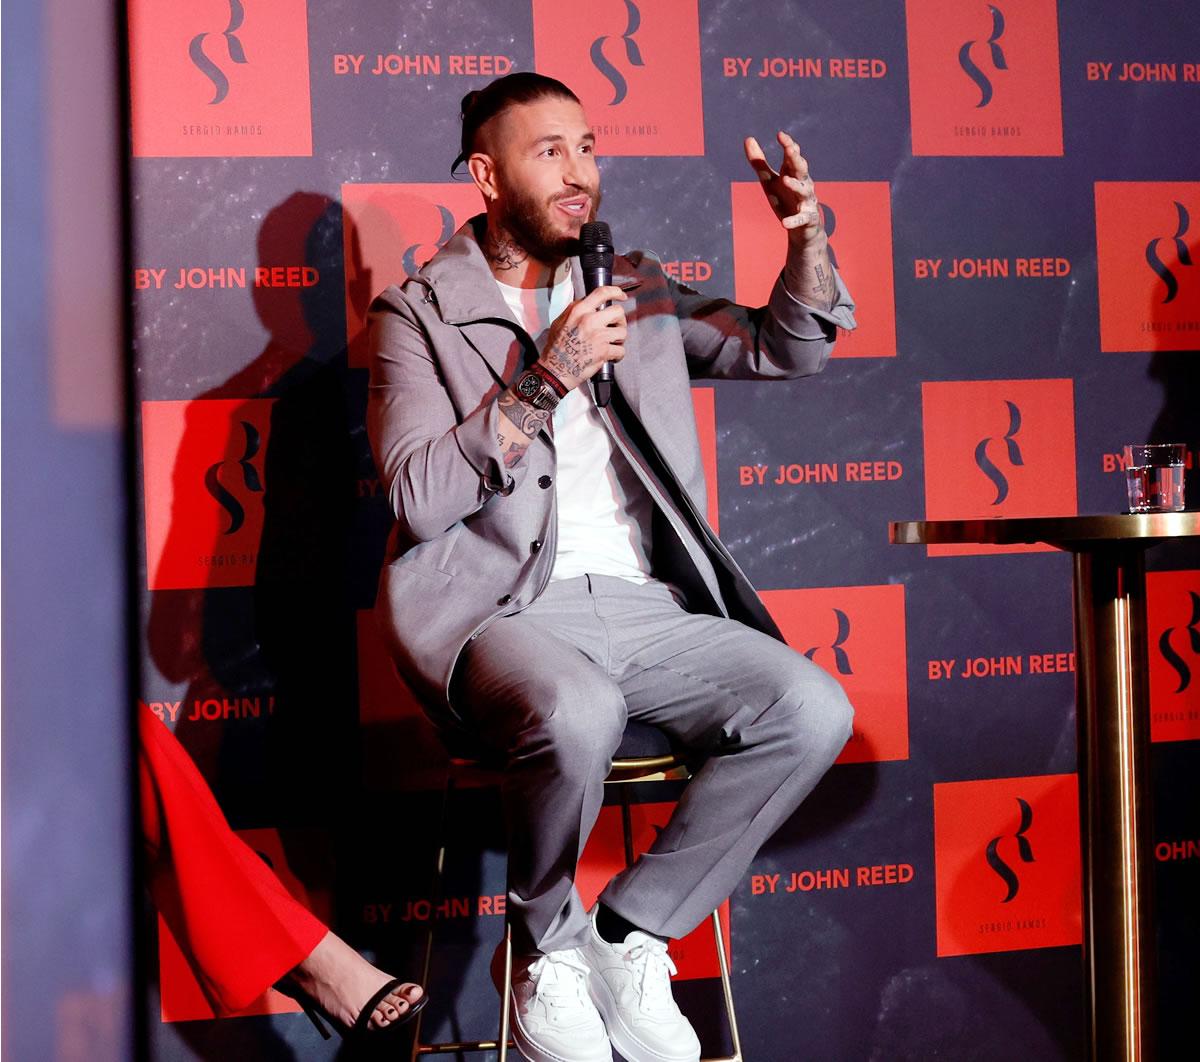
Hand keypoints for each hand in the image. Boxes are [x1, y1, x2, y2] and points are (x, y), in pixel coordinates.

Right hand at [539, 286, 627, 389]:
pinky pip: (621, 350)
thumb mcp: (559, 322)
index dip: (616, 292)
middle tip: (615, 327)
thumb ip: (574, 311)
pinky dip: (618, 355)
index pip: (602, 293)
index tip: (621, 296)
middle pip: (618, 311)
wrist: (555, 370)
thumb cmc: (556, 349)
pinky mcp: (604, 351)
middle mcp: (589, 320)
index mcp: (579, 311)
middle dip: (620, 320)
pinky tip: (612, 356)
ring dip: (619, 339)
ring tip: (612, 344)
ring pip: (623, 331)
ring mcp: (598, 336)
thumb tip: (587, 304)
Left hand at [743, 131, 823, 246]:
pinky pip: (801, 218)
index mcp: (792, 173)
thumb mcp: (770, 181)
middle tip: (789, 150)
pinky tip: (784, 223)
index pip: (792, 155)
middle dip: (796, 159)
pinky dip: (794, 220)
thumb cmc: (785, 199)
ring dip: (795, 185)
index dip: (788, 145)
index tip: (780, 135)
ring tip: (785, 180)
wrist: (802, 229)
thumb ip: (759, 163)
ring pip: (803, 190)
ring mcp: (806, 200)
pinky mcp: (807, 218)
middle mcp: (802, 183)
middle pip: (801, 168)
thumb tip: (747, 138)